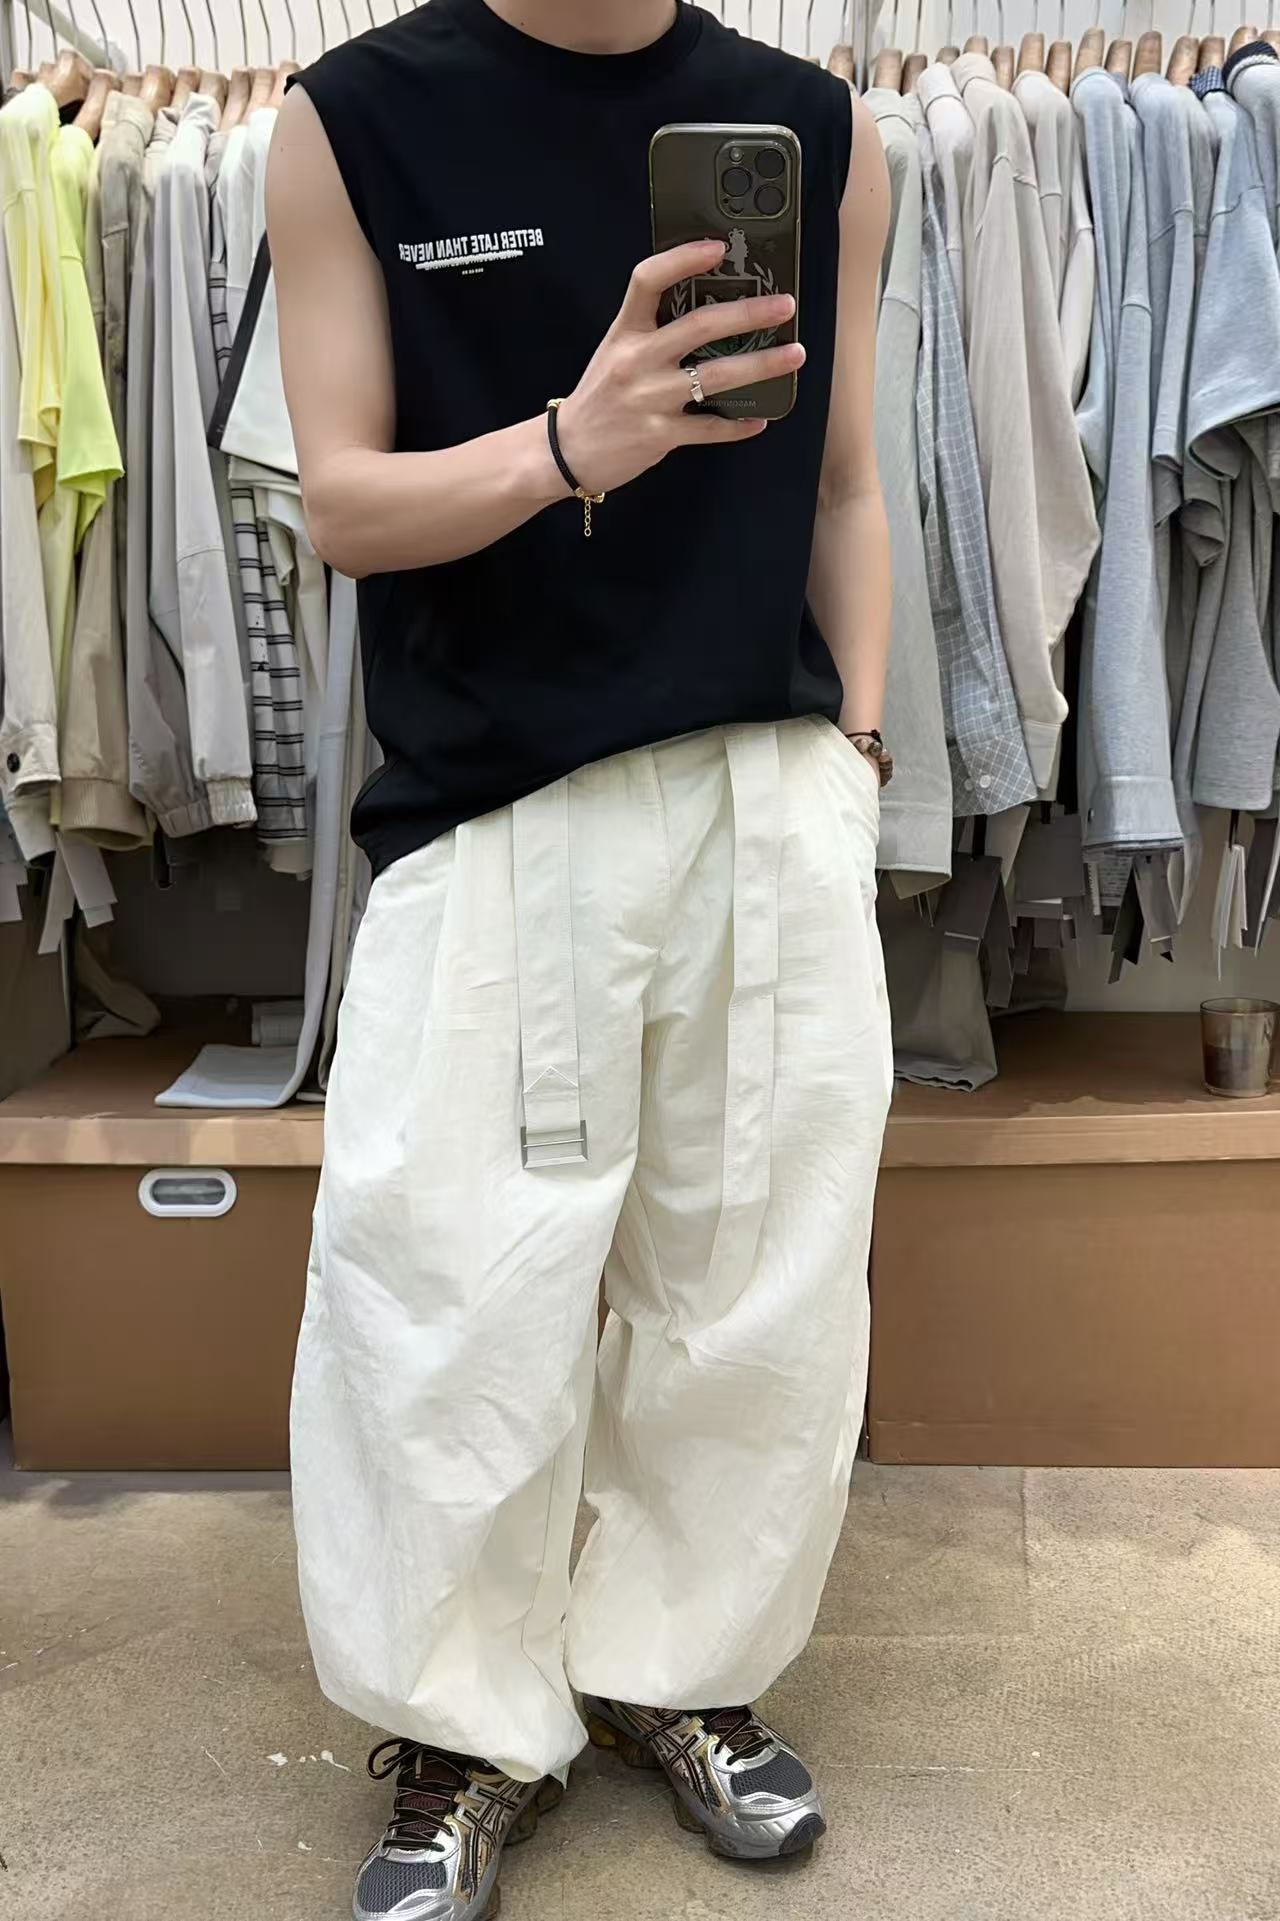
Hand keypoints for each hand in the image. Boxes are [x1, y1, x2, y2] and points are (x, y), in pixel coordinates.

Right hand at [554, 240, 804, 495]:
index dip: (683, 259)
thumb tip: (709, 308)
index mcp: (625, 332)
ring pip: (716, 377)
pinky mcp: (660, 435)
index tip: (718, 248)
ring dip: (761, 365)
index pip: (649, 280)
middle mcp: (638, 361)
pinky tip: (760, 418)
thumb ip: (652, 329)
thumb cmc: (601, 396)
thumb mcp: (616, 351)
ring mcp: (650, 399)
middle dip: (749, 313)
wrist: (567, 451)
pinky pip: (710, 428)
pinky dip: (738, 425)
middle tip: (784, 305)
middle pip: (699, 326)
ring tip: (793, 354)